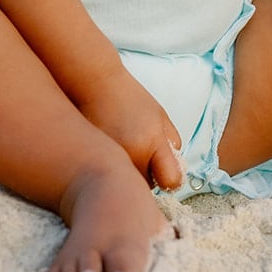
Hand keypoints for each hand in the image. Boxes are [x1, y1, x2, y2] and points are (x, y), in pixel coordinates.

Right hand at [78, 65, 183, 190]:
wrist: (97, 85)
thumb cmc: (130, 99)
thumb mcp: (160, 116)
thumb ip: (172, 144)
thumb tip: (176, 171)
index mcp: (153, 141)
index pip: (171, 180)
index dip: (172, 180)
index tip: (169, 174)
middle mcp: (133, 153)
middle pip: (149, 186)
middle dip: (150, 175)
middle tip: (143, 152)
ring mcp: (112, 159)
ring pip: (130, 183)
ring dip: (133, 174)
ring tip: (126, 150)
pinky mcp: (95, 160)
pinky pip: (112, 176)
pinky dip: (115, 169)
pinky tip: (113, 151)